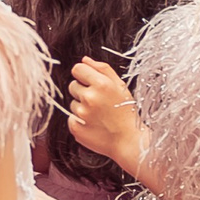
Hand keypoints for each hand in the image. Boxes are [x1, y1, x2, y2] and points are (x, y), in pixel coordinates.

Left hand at [65, 57, 145, 172]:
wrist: (129, 140)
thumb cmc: (127, 112)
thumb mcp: (120, 86)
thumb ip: (102, 69)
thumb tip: (84, 59)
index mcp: (101, 84)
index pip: (77, 69)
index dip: (83, 75)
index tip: (89, 82)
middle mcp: (89, 97)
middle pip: (73, 86)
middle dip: (83, 91)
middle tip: (99, 102)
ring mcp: (81, 114)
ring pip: (73, 103)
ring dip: (82, 107)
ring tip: (99, 115)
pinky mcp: (76, 128)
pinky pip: (71, 118)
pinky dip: (79, 121)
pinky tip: (93, 125)